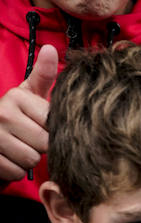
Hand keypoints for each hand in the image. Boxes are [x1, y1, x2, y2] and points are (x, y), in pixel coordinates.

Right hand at [0, 44, 56, 181]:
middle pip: (43, 145)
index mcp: (16, 97)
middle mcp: (2, 113)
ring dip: (27, 160)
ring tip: (19, 147)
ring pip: (30, 160)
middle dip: (41, 147)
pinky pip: (15, 172)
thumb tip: (53, 49)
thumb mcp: (29, 95)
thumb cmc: (16, 115)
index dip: (52, 131)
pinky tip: (9, 158)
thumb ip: (44, 77)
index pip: (52, 124)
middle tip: (30, 139)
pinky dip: (14, 170)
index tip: (41, 126)